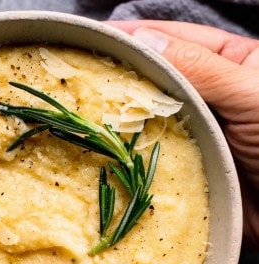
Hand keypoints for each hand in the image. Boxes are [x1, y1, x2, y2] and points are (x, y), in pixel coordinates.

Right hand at [107, 20, 258, 248]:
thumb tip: (145, 40)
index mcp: (229, 65)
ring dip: (123, 116)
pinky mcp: (184, 166)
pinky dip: (132, 151)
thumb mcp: (251, 93)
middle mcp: (208, 97)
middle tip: (82, 76)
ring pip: (151, 117)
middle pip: (158, 79)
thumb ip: (201, 67)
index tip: (97, 38)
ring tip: (85, 110)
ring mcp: (193, 133)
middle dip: (122, 77)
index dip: (136, 36)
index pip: (175, 41)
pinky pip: (153, 154)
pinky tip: (107, 147)